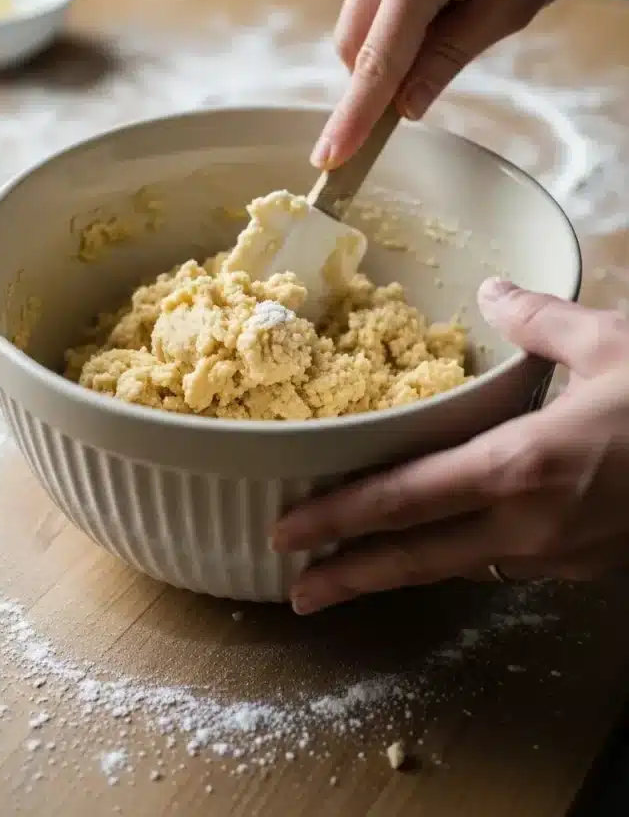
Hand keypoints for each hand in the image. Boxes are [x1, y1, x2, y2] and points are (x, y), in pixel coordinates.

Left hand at [271, 279, 628, 615]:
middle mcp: (530, 520)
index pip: (406, 498)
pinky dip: (459, 558)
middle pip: (419, 557)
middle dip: (351, 577)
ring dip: (402, 572)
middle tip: (297, 592)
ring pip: (458, 567)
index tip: (290, 534)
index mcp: (520, 463)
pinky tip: (442, 546)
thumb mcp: (605, 340)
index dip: (341, 518)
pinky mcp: (583, 562)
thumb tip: (493, 294)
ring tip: (352, 576)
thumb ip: (535, 319)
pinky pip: (503, 562)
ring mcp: (559, 552)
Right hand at [311, 0, 628, 169]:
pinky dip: (391, 20)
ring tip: (449, 28)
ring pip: (357, 20)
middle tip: (423, 89)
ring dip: (385, 49)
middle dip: (374, 81)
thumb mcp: (510, 7)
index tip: (330, 159)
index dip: (353, 118)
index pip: (376, 63)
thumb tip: (407, 107)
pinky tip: (439, 6)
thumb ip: (448, 59)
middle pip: (351, 45)